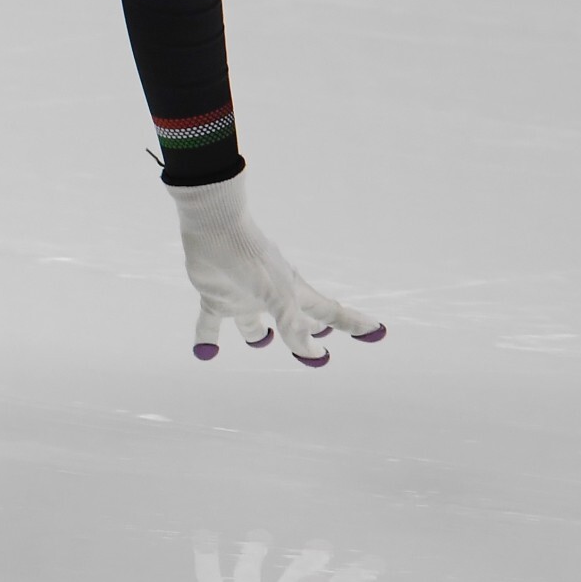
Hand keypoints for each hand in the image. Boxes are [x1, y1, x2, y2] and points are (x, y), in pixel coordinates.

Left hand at [168, 174, 383, 364]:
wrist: (213, 227)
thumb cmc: (250, 257)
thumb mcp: (278, 294)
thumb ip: (292, 323)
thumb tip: (309, 351)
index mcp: (294, 292)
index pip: (330, 313)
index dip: (352, 324)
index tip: (376, 333)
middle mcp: (271, 297)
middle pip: (295, 320)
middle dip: (308, 333)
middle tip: (318, 348)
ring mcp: (242, 297)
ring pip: (252, 323)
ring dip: (256, 336)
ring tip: (260, 340)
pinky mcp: (215, 297)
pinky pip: (209, 324)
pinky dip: (206, 339)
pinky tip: (203, 353)